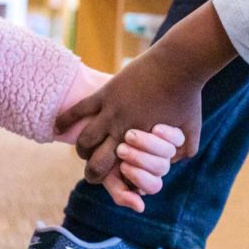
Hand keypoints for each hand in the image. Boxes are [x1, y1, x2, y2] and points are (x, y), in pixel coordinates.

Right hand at [57, 49, 206, 184]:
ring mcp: (110, 111)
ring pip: (84, 140)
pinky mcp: (105, 94)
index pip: (120, 173)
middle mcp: (122, 131)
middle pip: (96, 163)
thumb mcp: (191, 130)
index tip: (113, 183)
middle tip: (94, 174)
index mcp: (142, 143)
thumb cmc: (188, 97)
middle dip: (93, 173)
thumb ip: (184, 150)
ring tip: (84, 152)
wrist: (178, 64)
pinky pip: (79, 110)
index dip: (114, 184)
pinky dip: (65, 121)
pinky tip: (57, 128)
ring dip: (82, 150)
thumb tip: (176, 162)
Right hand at [103, 125, 185, 211]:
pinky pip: (178, 138)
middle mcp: (157, 165)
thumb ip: (120, 193)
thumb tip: (141, 208)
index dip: (139, 177)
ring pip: (168, 153)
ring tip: (129, 135)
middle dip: (139, 159)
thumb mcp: (105, 174)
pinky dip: (167, 134)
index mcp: (145, 179)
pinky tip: (154, 129)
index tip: (122, 166)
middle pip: (160, 168)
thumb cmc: (101, 152)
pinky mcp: (172, 133)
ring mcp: (165, 149)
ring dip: (148, 145)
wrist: (98, 125)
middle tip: (121, 149)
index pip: (153, 186)